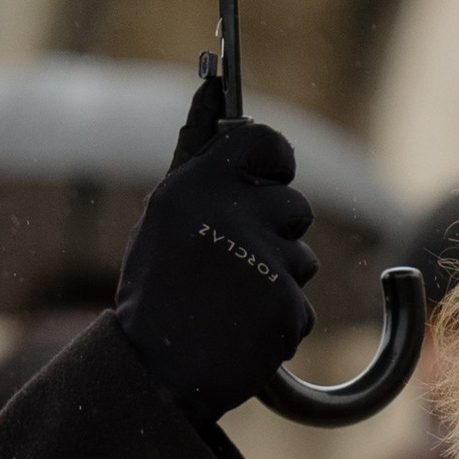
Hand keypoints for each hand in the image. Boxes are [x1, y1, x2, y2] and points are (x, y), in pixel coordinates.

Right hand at [111, 69, 316, 419]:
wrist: (155, 371)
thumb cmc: (159, 292)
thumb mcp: (165, 220)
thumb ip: (200, 166)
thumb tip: (215, 87)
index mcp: (194, 189)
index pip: (263, 141)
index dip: (277, 157)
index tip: (275, 171)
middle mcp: (228, 217)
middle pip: (295, 207)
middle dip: (279, 233)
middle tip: (238, 261)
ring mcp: (258, 262)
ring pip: (303, 259)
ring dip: (279, 280)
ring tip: (232, 302)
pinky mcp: (283, 306)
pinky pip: (301, 305)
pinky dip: (280, 321)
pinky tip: (242, 330)